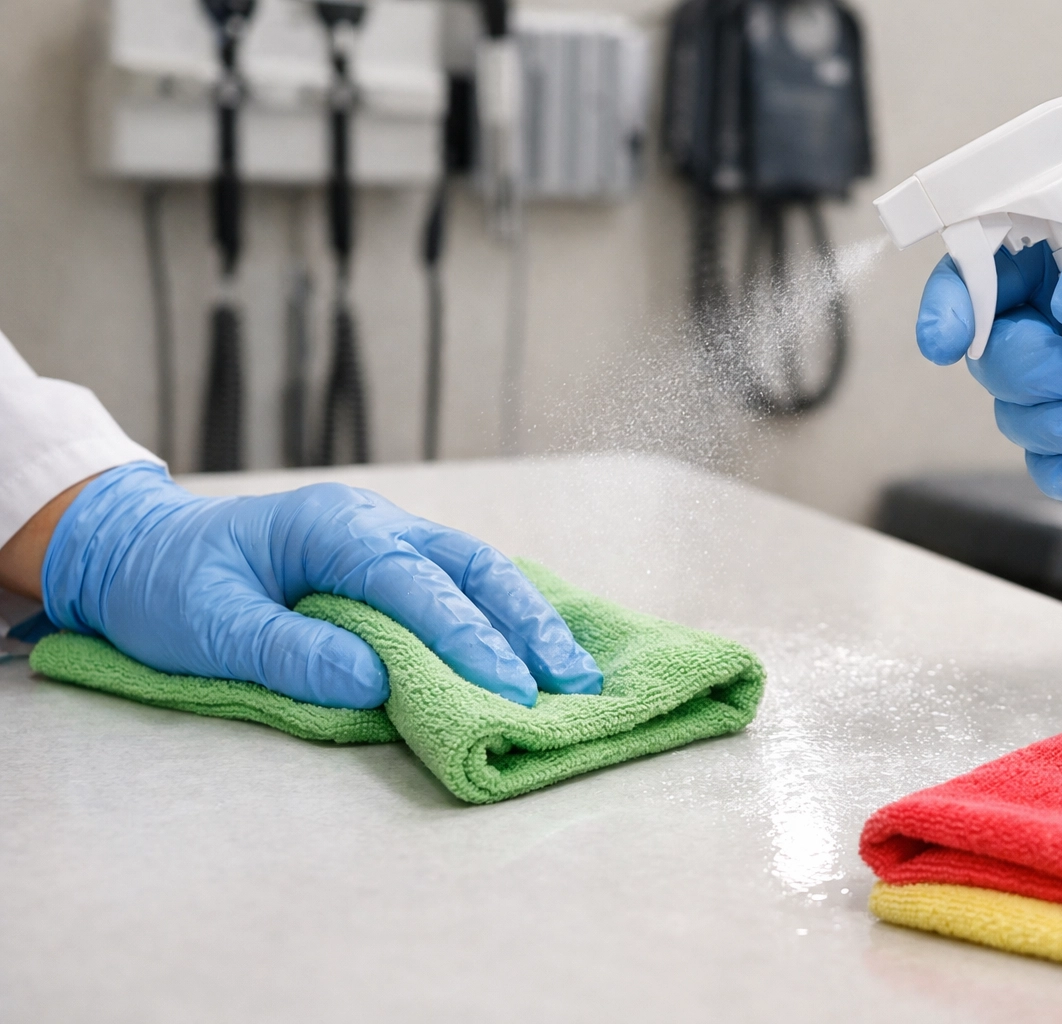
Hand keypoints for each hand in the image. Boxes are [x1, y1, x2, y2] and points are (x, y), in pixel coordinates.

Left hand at [39, 463, 602, 708]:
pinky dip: (504, 615)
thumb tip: (372, 682)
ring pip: (478, 570)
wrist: (141, 550)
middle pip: (472, 566)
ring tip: (575, 674)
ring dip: (529, 620)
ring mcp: (387, 536)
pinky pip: (461, 582)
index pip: (414, 584)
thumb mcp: (207, 626)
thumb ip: (289, 652)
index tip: (508, 692)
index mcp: (329, 527)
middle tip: (573, 683)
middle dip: (527, 625)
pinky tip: (536, 648)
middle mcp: (372, 522)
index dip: (466, 639)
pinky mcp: (390, 561)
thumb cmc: (169, 587)